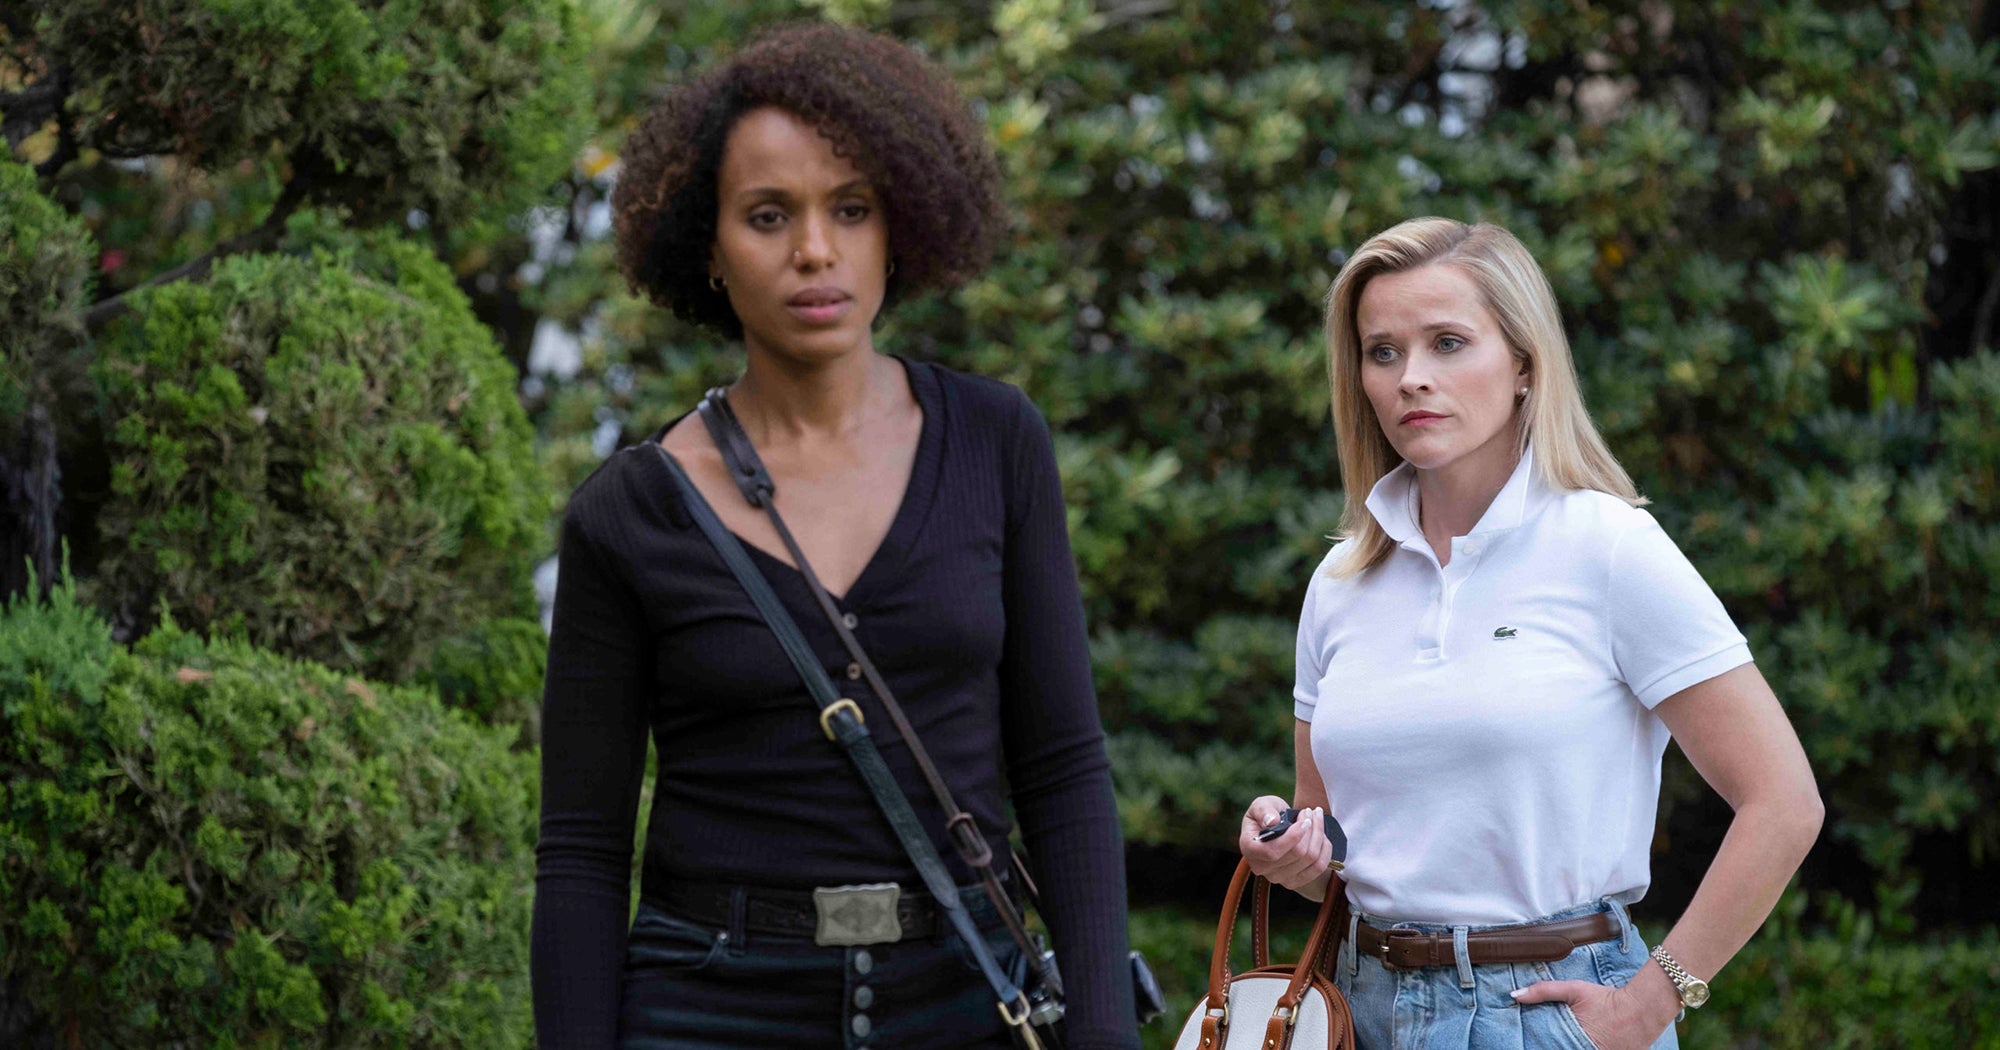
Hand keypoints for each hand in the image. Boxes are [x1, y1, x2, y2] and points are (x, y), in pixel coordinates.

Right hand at [1237, 796, 1332, 893]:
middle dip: (1310, 830)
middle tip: (1310, 812)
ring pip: (1310, 859)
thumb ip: (1264, 810)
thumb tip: (1272, 821)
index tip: (1304, 819)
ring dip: (1319, 835)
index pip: (1272, 851)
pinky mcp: (1295, 882)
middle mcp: (1261, 868)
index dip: (1293, 837)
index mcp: (1249, 849)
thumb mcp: (1261, 805)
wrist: (1275, 829)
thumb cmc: (1267, 815)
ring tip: (1316, 819)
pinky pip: (1318, 868)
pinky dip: (1325, 849)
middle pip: (1296, 854)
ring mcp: (1279, 878)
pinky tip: (1322, 836)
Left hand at [1511, 978, 1674, 1049]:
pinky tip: (1583, 1042)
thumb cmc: (1606, 999)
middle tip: (1551, 1039)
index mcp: (1572, 1042)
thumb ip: (1544, 991)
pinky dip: (1586, 1048)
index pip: (1550, 1047)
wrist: (1642, 1009)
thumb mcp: (1574, 990)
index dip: (1540, 1044)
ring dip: (1570, 1046)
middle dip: (1555, 1045)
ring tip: (1568, 1040)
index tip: (1530, 1042)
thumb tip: (1515, 995)